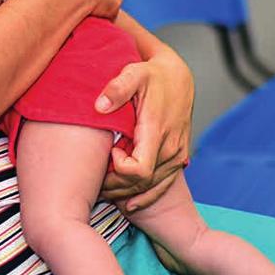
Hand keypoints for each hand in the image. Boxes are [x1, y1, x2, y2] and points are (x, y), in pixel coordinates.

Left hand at [98, 50, 193, 211]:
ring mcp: (176, 156)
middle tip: (96, 179)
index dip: (120, 170)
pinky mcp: (178, 159)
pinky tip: (127, 201)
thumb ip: (117, 87)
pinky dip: (144, 196)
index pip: (140, 170)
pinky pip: (162, 187)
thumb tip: (100, 106)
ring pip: (151, 189)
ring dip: (127, 193)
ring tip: (105, 189)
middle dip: (117, 186)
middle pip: (142, 184)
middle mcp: (170, 148)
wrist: (178, 78)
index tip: (110, 152)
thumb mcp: (134, 73)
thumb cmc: (153, 76)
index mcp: (157, 130)